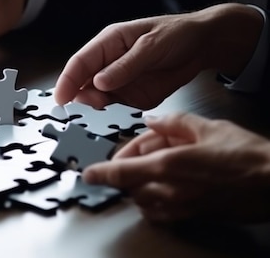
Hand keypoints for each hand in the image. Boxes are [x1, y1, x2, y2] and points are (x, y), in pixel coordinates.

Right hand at [54, 3, 262, 108]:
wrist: (204, 46)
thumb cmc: (177, 34)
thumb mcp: (151, 46)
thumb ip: (125, 65)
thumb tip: (99, 81)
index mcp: (108, 43)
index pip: (80, 62)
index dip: (67, 80)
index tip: (61, 97)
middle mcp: (108, 64)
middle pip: (83, 83)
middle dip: (79, 97)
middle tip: (84, 107)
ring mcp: (119, 82)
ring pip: (96, 99)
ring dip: (94, 108)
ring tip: (98, 112)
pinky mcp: (131, 97)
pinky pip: (115, 109)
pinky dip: (111, 117)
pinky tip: (111, 120)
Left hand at [83, 113, 269, 222]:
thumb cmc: (249, 157)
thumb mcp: (208, 127)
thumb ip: (173, 123)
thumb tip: (152, 121)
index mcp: (170, 165)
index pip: (122, 172)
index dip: (100, 173)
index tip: (87, 173)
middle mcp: (171, 190)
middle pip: (130, 185)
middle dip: (128, 169)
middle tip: (140, 154)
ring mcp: (181, 208)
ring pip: (143, 200)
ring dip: (140, 185)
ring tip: (157, 167)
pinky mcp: (193, 217)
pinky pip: (162, 213)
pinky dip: (155, 201)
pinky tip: (167, 186)